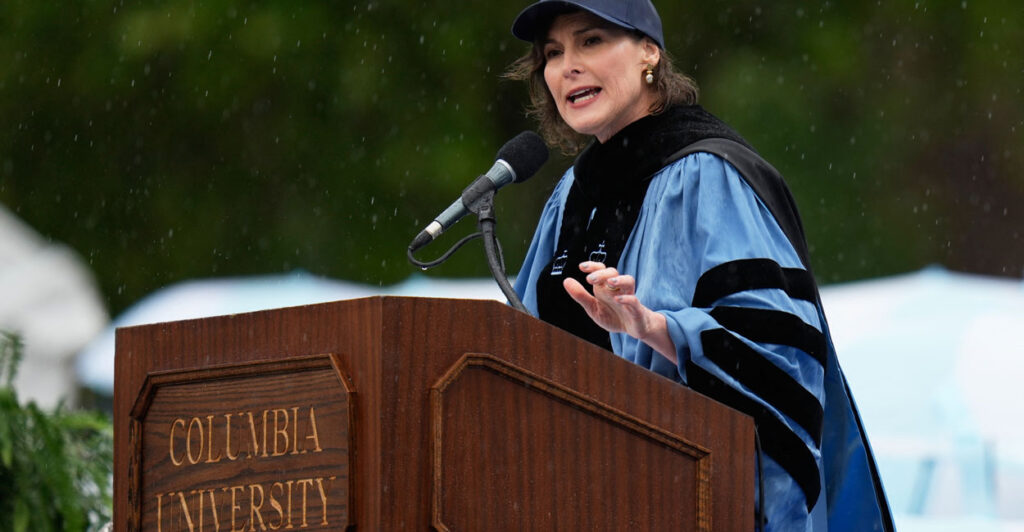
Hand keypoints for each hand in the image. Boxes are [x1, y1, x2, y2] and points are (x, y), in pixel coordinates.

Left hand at [562, 262, 676, 362]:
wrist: (633, 328)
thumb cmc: (613, 316)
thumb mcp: (593, 308)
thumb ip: (580, 295)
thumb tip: (566, 281)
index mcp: (605, 287)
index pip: (601, 270)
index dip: (593, 266)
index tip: (581, 267)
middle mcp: (617, 289)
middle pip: (613, 273)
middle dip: (602, 274)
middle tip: (589, 280)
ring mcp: (628, 297)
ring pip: (629, 281)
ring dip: (619, 279)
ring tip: (609, 282)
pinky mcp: (636, 310)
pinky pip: (634, 300)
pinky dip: (626, 298)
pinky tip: (617, 299)